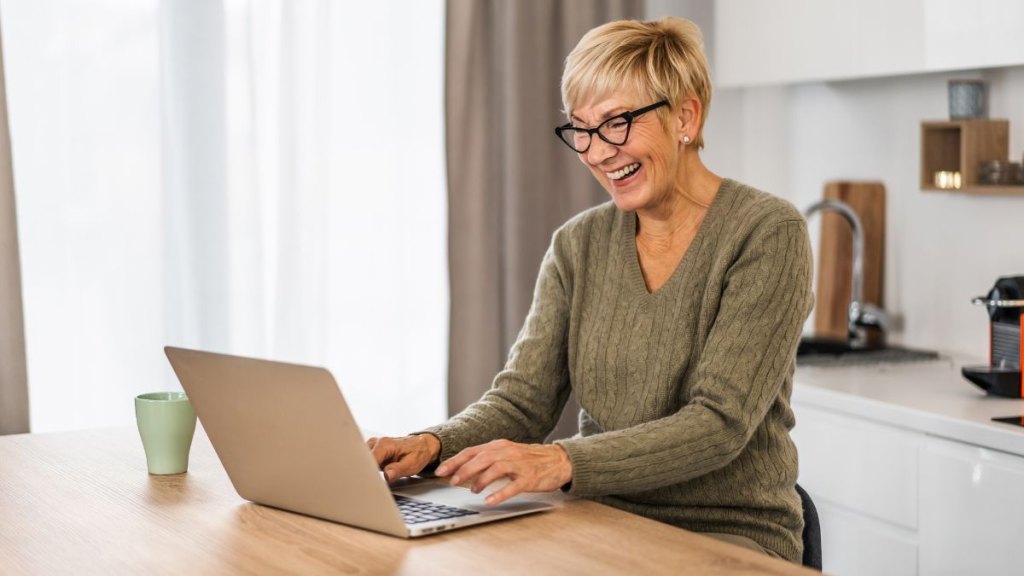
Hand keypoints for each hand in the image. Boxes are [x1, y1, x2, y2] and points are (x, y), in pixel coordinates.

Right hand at [367, 434, 440, 482]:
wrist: (421, 446)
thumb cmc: (418, 453)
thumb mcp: (411, 464)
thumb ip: (398, 470)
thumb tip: (387, 475)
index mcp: (384, 445)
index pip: (368, 460)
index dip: (368, 472)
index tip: (369, 482)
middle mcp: (376, 443)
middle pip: (362, 460)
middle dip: (365, 472)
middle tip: (371, 482)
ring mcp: (373, 447)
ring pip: (362, 461)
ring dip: (366, 470)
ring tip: (374, 478)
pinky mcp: (373, 452)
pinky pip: (366, 461)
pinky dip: (368, 469)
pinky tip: (374, 475)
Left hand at [435, 440, 572, 505]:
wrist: (558, 460)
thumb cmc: (529, 459)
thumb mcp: (507, 454)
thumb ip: (487, 460)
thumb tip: (463, 471)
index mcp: (499, 446)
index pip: (472, 451)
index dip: (455, 461)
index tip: (441, 470)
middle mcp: (507, 452)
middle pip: (481, 458)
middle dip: (464, 469)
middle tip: (452, 481)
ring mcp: (519, 465)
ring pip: (495, 468)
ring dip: (480, 479)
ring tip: (472, 490)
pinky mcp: (529, 478)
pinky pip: (513, 486)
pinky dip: (499, 493)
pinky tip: (489, 501)